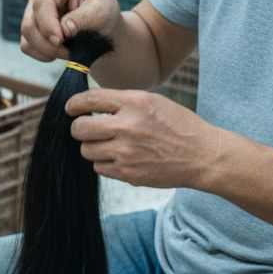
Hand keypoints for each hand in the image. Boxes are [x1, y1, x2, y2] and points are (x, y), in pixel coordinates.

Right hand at [20, 0, 121, 61]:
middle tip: (70, 52)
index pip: (42, 3)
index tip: (60, 40)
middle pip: (30, 24)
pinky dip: (43, 54)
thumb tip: (64, 30)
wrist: (100, 25)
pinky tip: (59, 52)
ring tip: (69, 51)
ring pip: (27, 37)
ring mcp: (31, 11)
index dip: (48, 25)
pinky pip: (27, 46)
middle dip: (48, 43)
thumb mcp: (101, 11)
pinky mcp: (30, 28)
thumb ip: (83, 18)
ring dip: (48, 50)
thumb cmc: (101, 11)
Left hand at [67, 89, 225, 189]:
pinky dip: (105, 163)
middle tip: (86, 128)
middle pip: (79, 128)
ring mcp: (126, 152)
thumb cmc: (178, 125)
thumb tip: (89, 105)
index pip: (89, 100)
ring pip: (86, 150)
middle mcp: (127, 126)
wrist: (201, 156)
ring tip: (109, 144)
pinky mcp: (127, 173)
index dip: (74, 104)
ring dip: (93, 147)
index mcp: (135, 102)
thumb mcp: (153, 101)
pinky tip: (121, 157)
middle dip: (78, 128)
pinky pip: (99, 168)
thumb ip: (122, 102)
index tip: (71, 108)